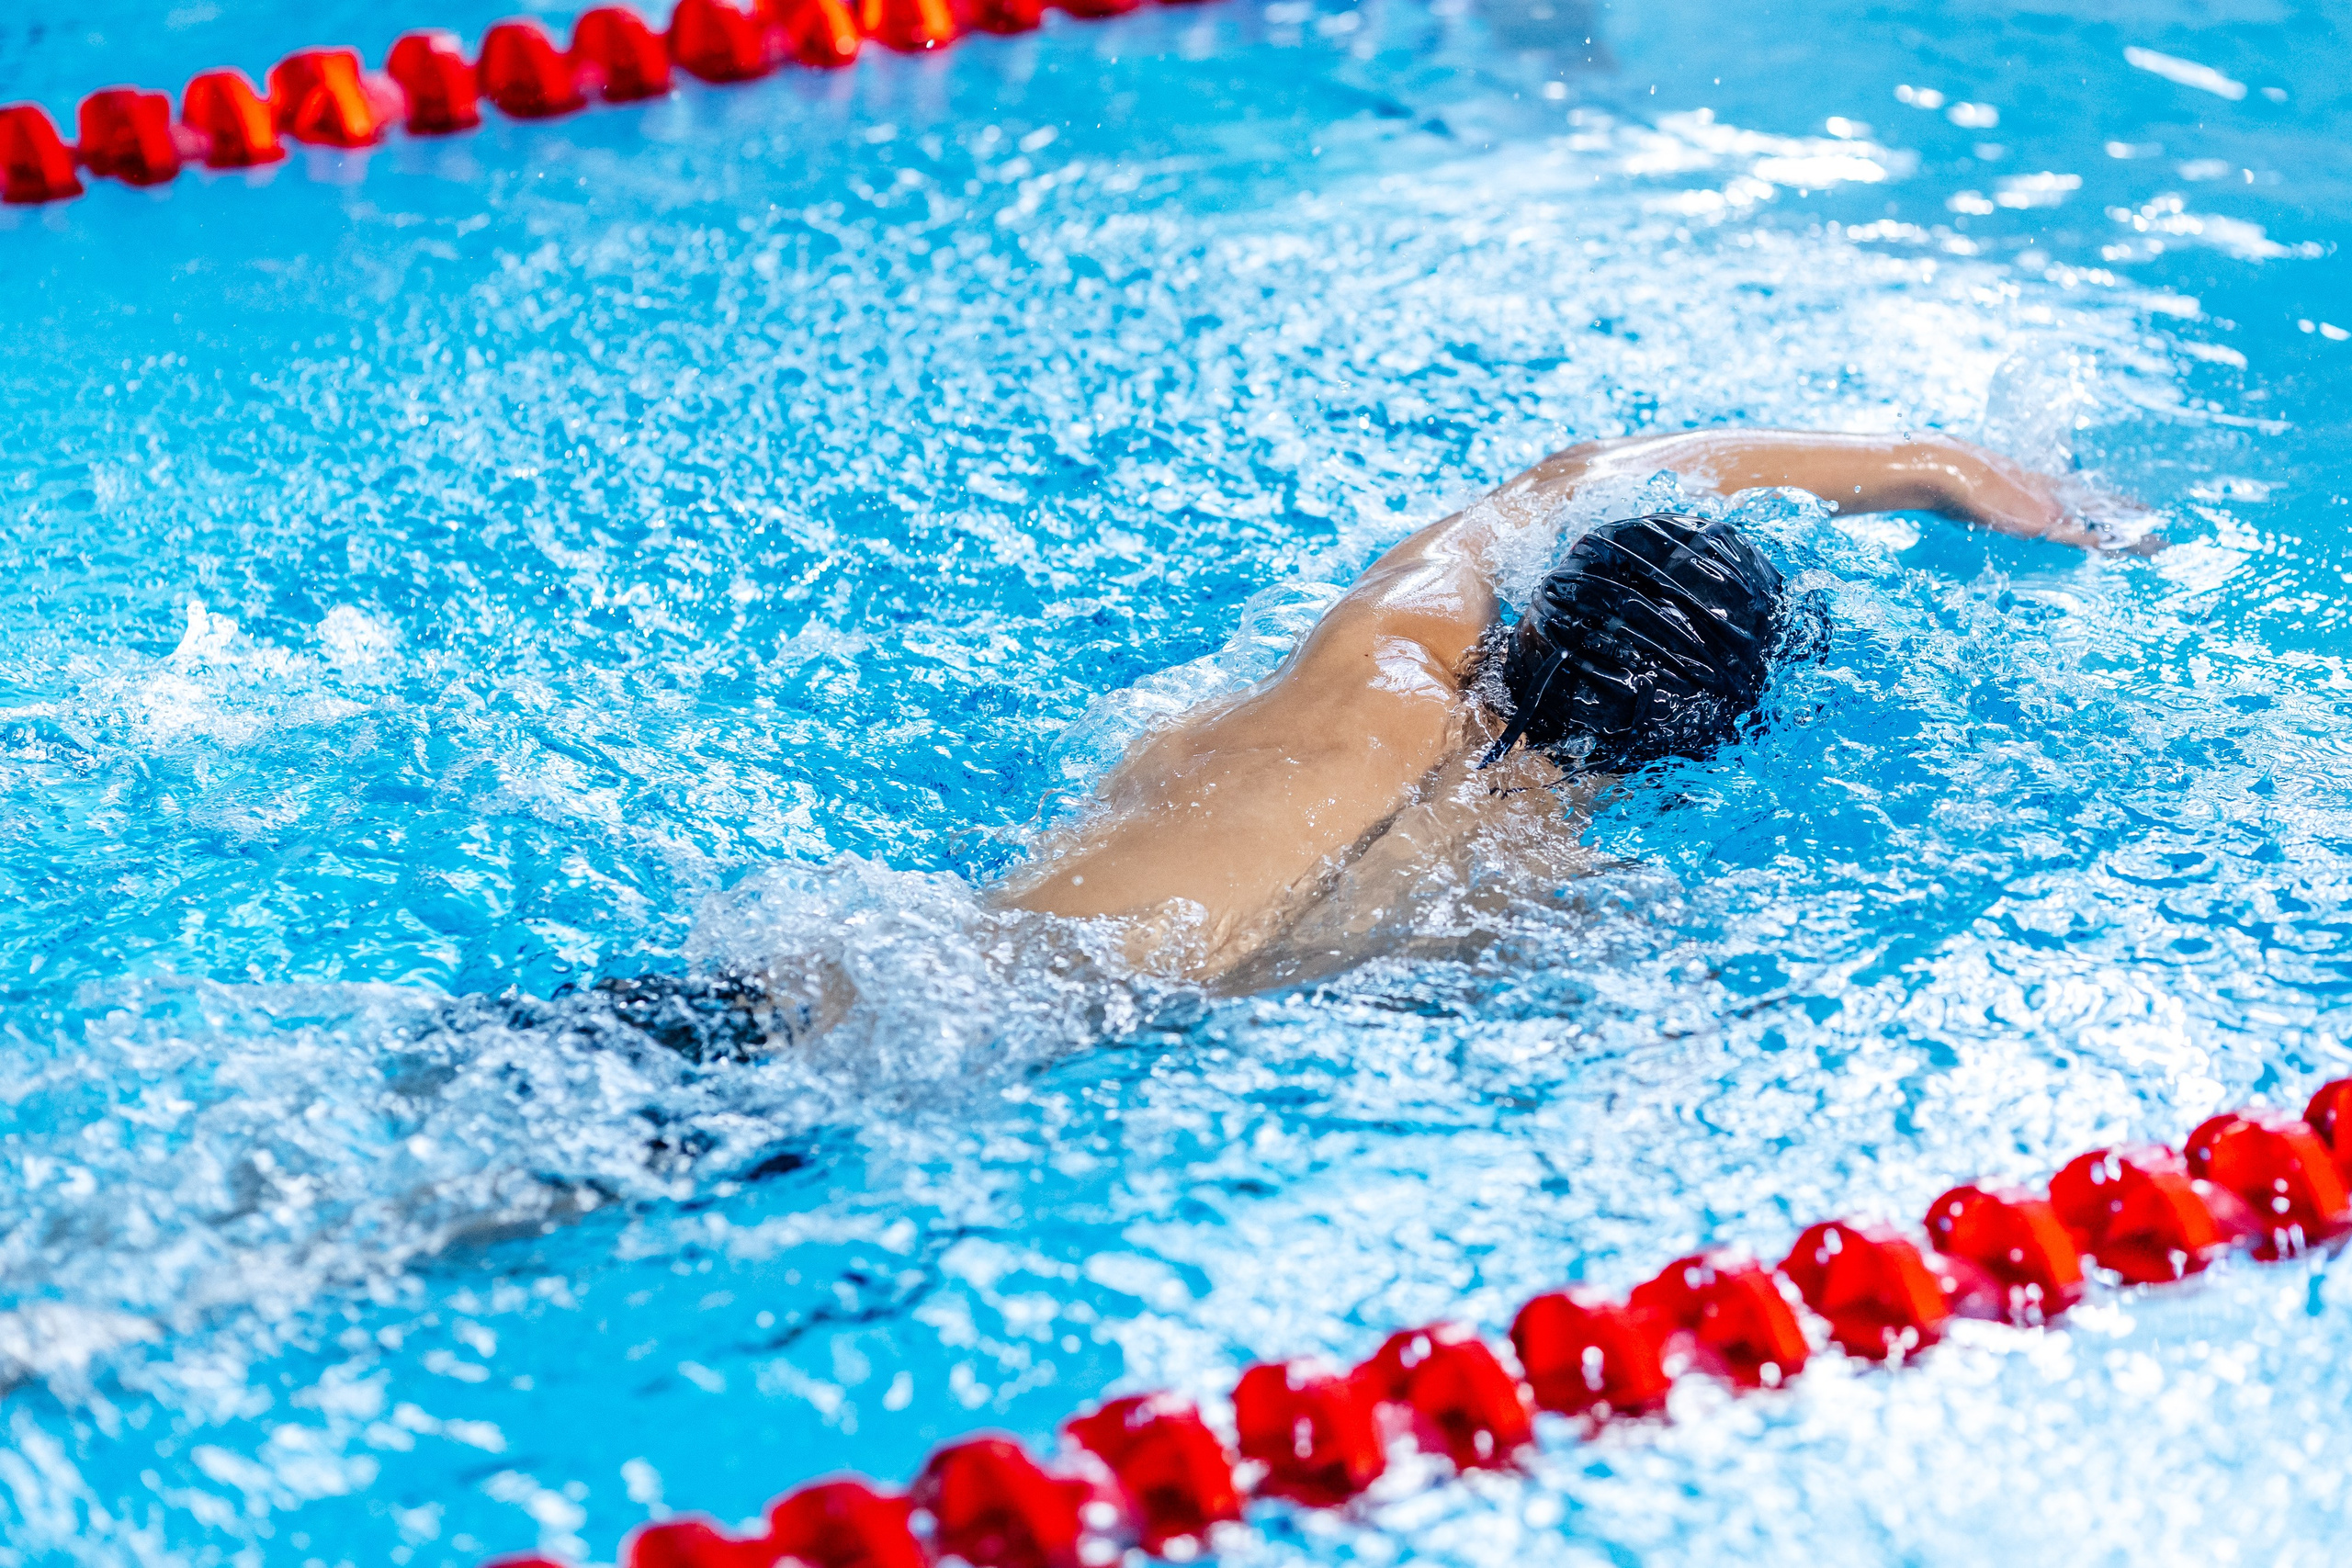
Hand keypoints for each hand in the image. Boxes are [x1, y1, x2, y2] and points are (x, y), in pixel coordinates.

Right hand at [1956, 447, 2166, 554]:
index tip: (2158, 547)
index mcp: (2029, 518)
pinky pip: (2059, 491)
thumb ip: (2006, 505)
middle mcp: (2033, 514)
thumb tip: (2050, 525)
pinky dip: (2082, 494)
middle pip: (2089, 526)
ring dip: (2107, 514)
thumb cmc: (1937, 478)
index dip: (2122, 540)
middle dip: (2124, 534)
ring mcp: (2025, 499)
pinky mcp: (2017, 484)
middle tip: (2165, 542)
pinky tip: (2095, 494)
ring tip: (2139, 517)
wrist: (1912, 467)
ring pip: (2078, 508)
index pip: (2087, 533)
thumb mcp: (1974, 489)